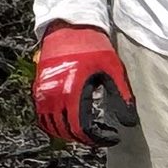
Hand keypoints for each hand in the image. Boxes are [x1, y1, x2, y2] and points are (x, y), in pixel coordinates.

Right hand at [33, 24, 137, 147]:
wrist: (69, 28)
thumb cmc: (94, 47)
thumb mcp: (114, 70)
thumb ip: (122, 97)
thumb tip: (129, 123)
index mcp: (73, 92)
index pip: (83, 129)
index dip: (99, 138)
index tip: (114, 137)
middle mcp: (53, 96)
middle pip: (67, 131)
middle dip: (87, 139)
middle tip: (104, 136)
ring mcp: (42, 93)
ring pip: (51, 127)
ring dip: (70, 134)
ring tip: (89, 132)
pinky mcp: (38, 89)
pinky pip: (42, 116)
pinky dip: (55, 125)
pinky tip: (71, 123)